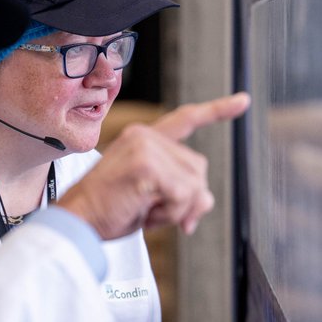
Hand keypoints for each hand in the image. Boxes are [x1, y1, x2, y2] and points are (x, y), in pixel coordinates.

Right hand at [58, 93, 249, 238]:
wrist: (77, 221)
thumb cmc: (108, 211)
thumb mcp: (152, 198)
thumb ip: (182, 191)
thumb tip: (205, 200)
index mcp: (143, 139)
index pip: (186, 119)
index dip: (217, 110)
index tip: (243, 101)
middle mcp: (146, 136)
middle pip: (199, 168)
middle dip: (187, 199)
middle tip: (155, 213)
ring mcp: (146, 148)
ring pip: (195, 185)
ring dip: (177, 209)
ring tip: (144, 210)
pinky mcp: (147, 165)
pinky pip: (184, 196)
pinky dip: (170, 214)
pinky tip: (144, 212)